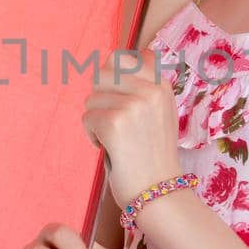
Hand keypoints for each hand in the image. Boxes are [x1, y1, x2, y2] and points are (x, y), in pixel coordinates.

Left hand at [81, 46, 183, 210]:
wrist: (160, 191)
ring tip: (117, 139)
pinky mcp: (115, 123)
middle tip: (115, 122)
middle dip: (100, 99)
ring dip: (96, 120)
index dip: (111, 77)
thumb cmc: (154, 153)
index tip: (118, 98)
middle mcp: (150, 90)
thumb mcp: (161, 111)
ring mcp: (133, 105)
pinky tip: (110, 148)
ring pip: (91, 99)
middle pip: (100, 74)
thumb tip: (121, 58)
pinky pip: (87, 119)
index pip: (121, 57)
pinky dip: (92, 136)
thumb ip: (146, 85)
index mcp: (161, 84)